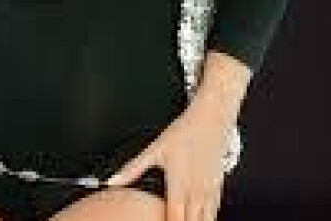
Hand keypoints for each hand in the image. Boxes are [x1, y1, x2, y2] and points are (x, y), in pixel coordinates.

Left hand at [106, 101, 232, 220]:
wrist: (211, 118)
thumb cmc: (184, 132)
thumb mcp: (155, 148)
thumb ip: (133, 168)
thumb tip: (112, 181)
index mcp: (179, 185)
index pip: (174, 218)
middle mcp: (196, 191)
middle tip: (168, 220)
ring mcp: (209, 191)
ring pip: (205, 219)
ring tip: (184, 219)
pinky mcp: (218, 187)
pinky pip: (214, 211)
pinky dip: (206, 217)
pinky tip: (199, 217)